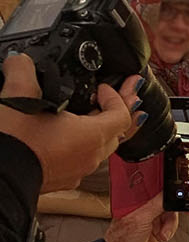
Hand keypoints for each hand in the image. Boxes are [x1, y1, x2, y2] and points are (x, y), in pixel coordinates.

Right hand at [0, 56, 141, 190]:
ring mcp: (78, 171)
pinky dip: (81, 146)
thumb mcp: (18, 96)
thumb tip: (20, 60)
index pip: (122, 115)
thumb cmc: (13, 144)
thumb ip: (22, 70)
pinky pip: (81, 160)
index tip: (101, 88)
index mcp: (91, 136)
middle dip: (115, 112)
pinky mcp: (63, 180)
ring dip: (98, 130)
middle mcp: (90, 157)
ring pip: (99, 148)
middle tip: (111, 98)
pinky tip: (67, 137)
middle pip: (116, 133)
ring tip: (91, 115)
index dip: (117, 97)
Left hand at [104, 193, 178, 241]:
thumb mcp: (141, 218)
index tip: (181, 190)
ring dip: (171, 224)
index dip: (168, 187)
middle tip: (187, 209)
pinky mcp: (157, 228)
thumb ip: (156, 204)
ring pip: (170, 213)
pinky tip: (162, 236)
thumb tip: (169, 193)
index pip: (155, 187)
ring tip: (163, 232)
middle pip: (166, 200)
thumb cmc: (121, 241)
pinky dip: (170, 231)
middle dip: (175, 207)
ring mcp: (151, 218)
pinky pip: (170, 225)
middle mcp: (144, 207)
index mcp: (136, 199)